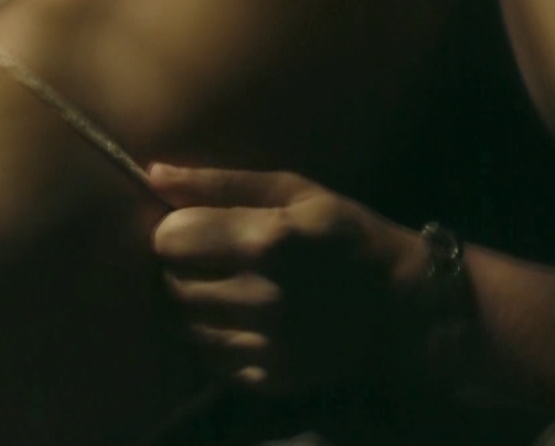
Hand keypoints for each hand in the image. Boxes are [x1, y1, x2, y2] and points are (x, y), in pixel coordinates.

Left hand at [149, 164, 429, 393]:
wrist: (402, 308)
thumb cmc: (346, 235)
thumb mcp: (295, 191)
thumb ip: (220, 183)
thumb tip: (151, 174)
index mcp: (268, 241)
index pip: (170, 238)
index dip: (177, 229)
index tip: (198, 227)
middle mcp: (262, 298)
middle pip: (172, 282)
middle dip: (181, 266)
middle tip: (210, 257)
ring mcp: (265, 345)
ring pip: (183, 324)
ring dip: (192, 303)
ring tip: (224, 286)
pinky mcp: (267, 379)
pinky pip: (207, 357)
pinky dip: (212, 337)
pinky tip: (240, 318)